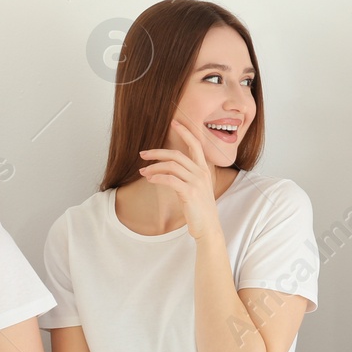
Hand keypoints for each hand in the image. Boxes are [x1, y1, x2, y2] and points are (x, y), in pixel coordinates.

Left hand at [137, 119, 222, 241]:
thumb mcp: (196, 189)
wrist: (208, 228)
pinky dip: (157, 177)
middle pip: (176, 154)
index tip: (174, 122)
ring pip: (171, 166)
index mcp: (204, 170)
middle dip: (157, 152)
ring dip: (153, 167)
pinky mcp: (190, 192)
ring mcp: (196, 182)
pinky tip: (150, 180)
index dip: (185, 132)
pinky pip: (170, 179)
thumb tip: (167, 171)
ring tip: (143, 172)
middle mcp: (201, 173)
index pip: (196, 144)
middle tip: (142, 154)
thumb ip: (186, 177)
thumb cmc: (200, 210)